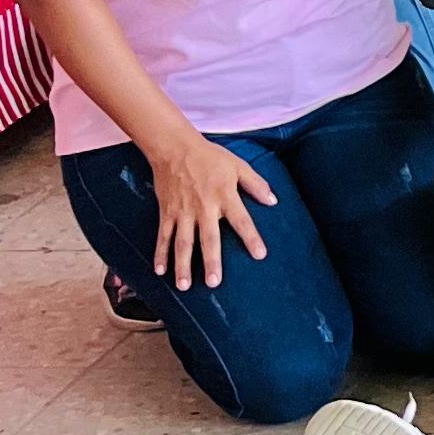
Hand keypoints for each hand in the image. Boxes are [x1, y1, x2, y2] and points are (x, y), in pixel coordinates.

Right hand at [148, 133, 276, 290]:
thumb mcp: (238, 166)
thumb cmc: (211, 157)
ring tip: (185, 286)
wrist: (175, 148)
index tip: (260, 255)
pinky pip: (163, 236)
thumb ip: (256, 184)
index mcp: (225, 195)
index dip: (251, 238)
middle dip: (211, 261)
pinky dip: (160, 254)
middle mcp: (204, 207)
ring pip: (182, 243)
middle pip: (208, 238)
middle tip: (214, 282)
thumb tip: (273, 201)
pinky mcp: (166, 212)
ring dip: (183, 265)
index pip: (241, 221)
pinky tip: (160, 271)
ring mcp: (182, 212)